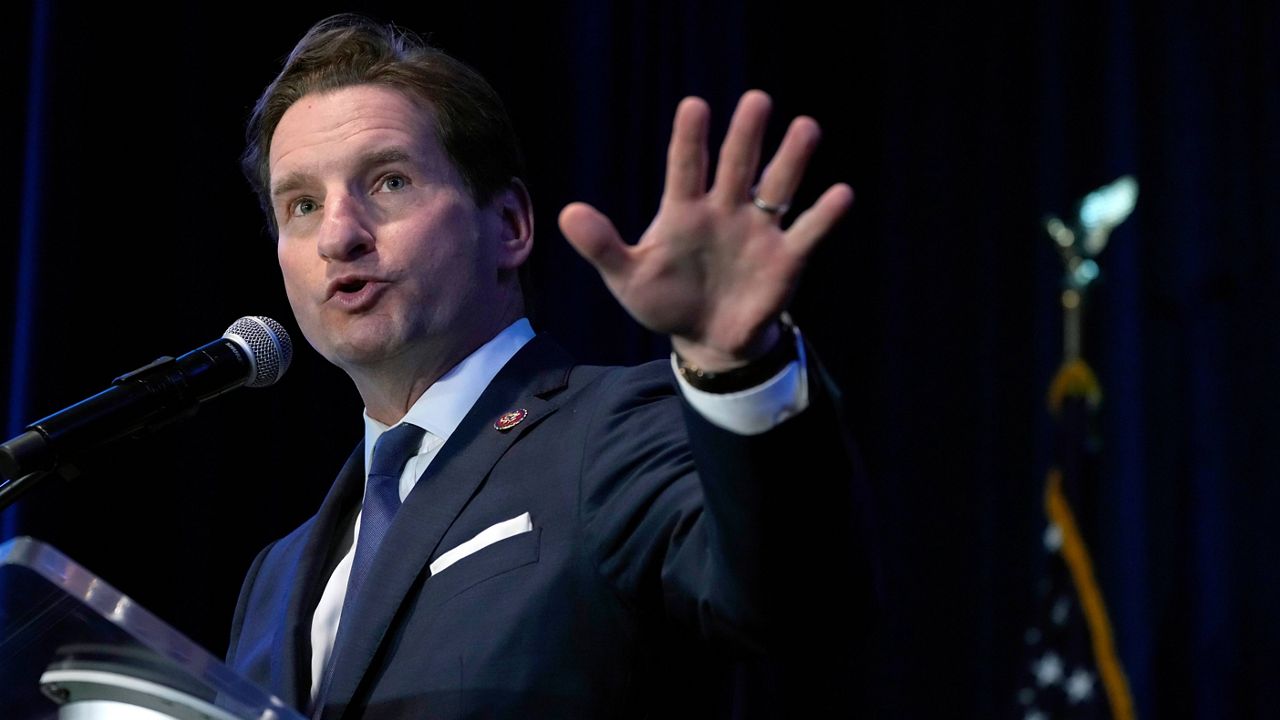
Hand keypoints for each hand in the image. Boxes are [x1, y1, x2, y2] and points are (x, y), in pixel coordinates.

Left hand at [559, 90, 852, 371]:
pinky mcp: (785, 258)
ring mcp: (758, 231)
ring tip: (806, 127)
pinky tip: (841, 193)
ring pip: (778, 186)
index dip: (690, 139)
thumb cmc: (664, 302)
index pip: (685, 166)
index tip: (695, 106)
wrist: (706, 341)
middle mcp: (725, 210)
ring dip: (791, 159)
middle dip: (747, 135)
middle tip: (757, 101)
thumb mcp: (627, 278)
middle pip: (738, 165)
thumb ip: (602, 246)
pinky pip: (807, 231)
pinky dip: (824, 215)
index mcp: (683, 210)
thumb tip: (566, 213)